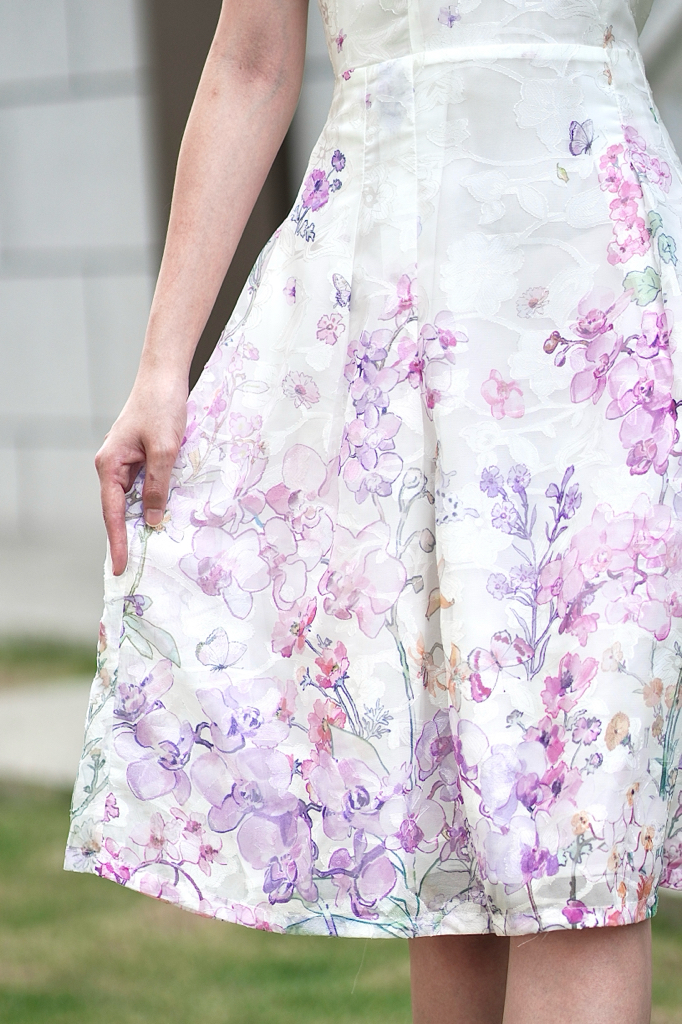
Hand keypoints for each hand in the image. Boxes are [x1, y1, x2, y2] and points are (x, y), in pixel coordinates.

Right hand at [95, 374, 188, 575]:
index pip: (112, 512)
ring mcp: (126, 461)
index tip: (120, 566)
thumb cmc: (161, 407)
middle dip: (130, 534)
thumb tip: (152, 520)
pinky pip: (145, 485)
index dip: (118, 541)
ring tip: (156, 544)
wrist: (164, 377)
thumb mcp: (165, 451)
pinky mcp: (140, 457)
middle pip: (120, 509)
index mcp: (110, 465)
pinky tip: (166, 512)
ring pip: (134, 498)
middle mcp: (113, 466)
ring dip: (145, 516)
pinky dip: (154, 499)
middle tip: (140, 564)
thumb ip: (158, 487)